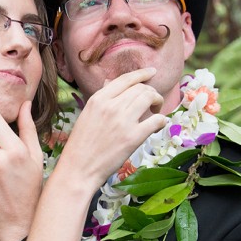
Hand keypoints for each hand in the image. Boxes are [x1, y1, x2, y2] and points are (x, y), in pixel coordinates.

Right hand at [59, 68, 166, 187]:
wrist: (79, 168)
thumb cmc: (81, 144)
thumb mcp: (87, 114)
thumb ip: (101, 97)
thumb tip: (110, 82)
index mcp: (98, 99)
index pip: (125, 79)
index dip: (142, 73)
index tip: (152, 71)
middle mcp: (111, 106)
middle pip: (141, 88)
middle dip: (151, 92)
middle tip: (152, 102)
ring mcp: (123, 121)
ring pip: (150, 99)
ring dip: (157, 102)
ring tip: (155, 111)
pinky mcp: (133, 137)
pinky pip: (156, 120)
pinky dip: (161, 120)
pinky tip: (158, 125)